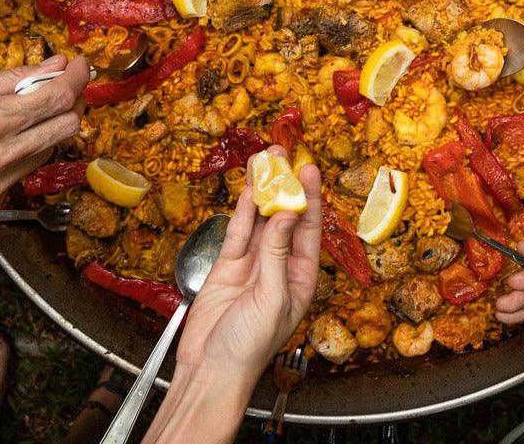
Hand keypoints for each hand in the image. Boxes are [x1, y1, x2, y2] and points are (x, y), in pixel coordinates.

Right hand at [0, 55, 90, 222]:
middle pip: (66, 127)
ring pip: (49, 150)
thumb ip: (8, 80)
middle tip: (61, 84)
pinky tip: (8, 137)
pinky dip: (27, 149)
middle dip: (71, 101)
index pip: (58, 98)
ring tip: (29, 108)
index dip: (77, 78)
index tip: (79, 66)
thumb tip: (48, 67)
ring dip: (50, 126)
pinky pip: (25, 171)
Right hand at [176, 147, 322, 375]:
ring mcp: (253, 264)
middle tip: (284, 155)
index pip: (309, 229)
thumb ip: (276, 253)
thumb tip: (283, 215)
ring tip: (264, 160)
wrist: (213, 368)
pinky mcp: (228, 266)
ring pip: (259, 219)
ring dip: (262, 191)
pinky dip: (241, 210)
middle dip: (286, 186)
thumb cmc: (251, 346)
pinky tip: (247, 188)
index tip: (309, 170)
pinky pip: (237, 231)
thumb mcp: (272, 297)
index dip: (310, 198)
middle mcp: (280, 266)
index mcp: (301, 277)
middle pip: (285, 218)